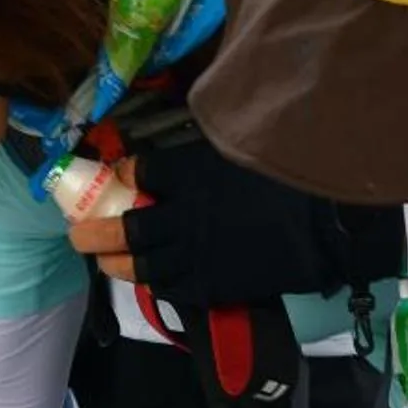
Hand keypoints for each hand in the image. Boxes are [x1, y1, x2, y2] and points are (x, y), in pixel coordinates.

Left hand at [78, 137, 406, 307]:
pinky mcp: (213, 283)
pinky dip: (152, 282)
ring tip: (102, 260)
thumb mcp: (245, 144)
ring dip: (114, 263)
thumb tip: (201, 119)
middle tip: (77, 233)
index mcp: (191, 173)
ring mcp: (196, 254)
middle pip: (126, 226)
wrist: (329, 225)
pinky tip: (147, 278)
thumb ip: (215, 139)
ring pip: (140, 264)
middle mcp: (184, 215)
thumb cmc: (292, 176)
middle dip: (95, 231)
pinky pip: (170, 287)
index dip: (124, 172)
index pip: (141, 170)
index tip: (118, 172)